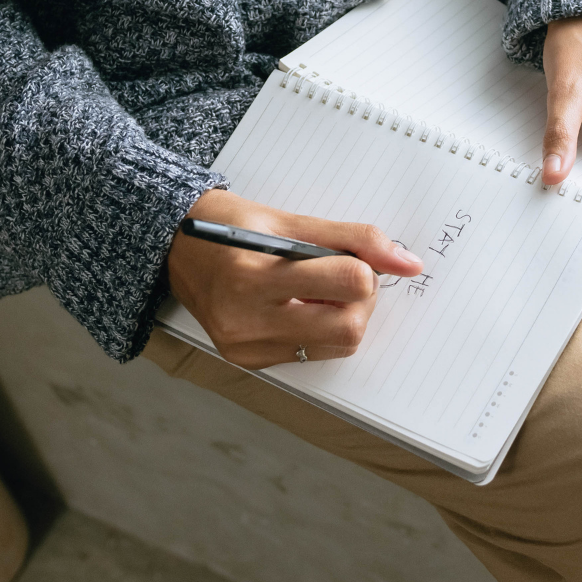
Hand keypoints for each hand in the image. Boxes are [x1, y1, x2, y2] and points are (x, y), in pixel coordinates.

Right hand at [166, 188, 422, 367]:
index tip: (350, 256)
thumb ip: (354, 239)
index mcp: (253, 274)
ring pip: (337, 345)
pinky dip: (319, 329)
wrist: (173, 248)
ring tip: (315, 290)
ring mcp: (246, 347)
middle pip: (350, 328)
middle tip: (340, 276)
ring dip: (343, 317)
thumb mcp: (289, 219)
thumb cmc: (229, 225)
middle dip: (360, 300)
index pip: (349, 282)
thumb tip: (409, 262)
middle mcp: (246, 319)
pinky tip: (296, 306)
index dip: (364, 268)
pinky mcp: (249, 362)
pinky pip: (313, 353)